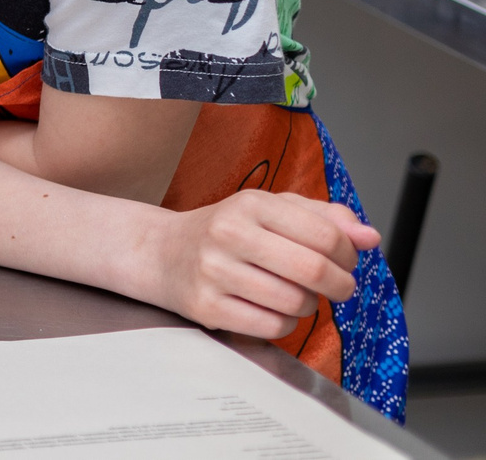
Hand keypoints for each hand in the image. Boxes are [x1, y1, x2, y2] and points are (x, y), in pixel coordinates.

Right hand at [141, 188, 376, 338]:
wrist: (160, 252)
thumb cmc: (227, 231)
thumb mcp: (271, 210)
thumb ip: (325, 218)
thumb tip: (370, 237)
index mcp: (250, 203)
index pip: (326, 235)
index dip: (349, 255)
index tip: (344, 262)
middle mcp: (229, 233)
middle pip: (314, 270)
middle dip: (341, 286)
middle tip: (338, 287)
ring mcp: (215, 271)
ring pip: (296, 304)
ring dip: (308, 306)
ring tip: (294, 294)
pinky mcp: (207, 307)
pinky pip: (273, 327)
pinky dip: (283, 324)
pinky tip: (270, 308)